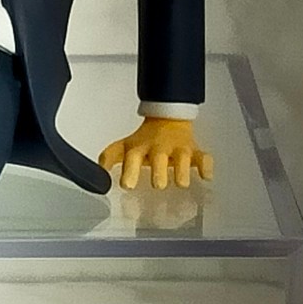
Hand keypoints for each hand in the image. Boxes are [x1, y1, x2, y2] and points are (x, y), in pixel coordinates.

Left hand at [98, 117, 213, 189]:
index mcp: (140, 148)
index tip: (128, 185)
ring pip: (183, 159)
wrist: (168, 118)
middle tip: (158, 184)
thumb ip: (110, 158)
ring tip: (181, 182)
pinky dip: (206, 165)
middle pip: (160, 160)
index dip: (130, 171)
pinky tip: (205, 176)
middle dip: (159, 172)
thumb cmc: (145, 139)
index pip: (133, 158)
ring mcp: (178, 150)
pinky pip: (204, 157)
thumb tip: (97, 175)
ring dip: (182, 170)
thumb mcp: (125, 146)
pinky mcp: (195, 151)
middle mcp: (159, 149)